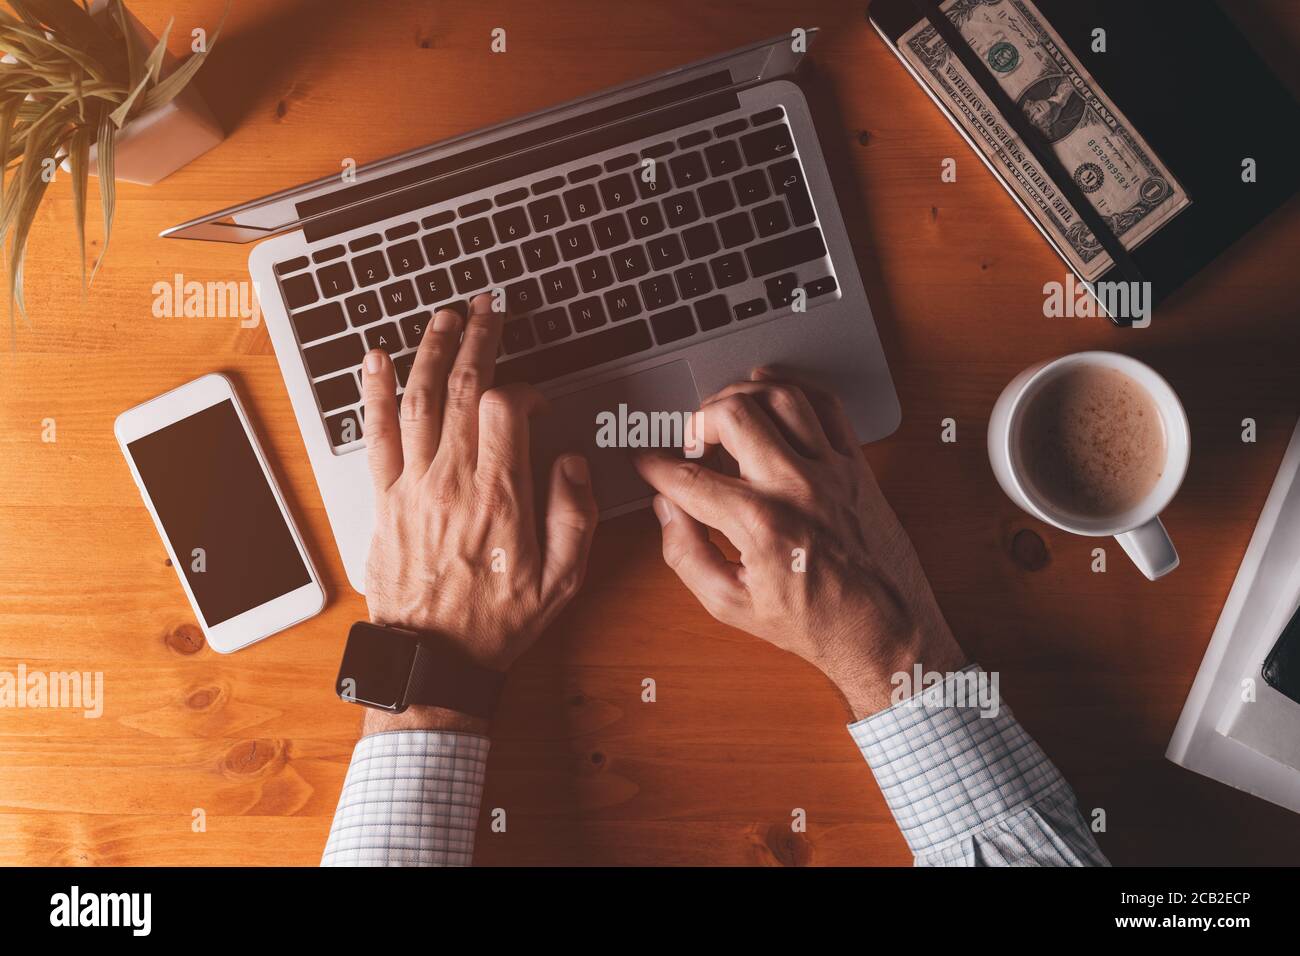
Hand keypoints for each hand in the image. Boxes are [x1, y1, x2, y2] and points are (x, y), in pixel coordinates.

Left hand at [359, 294, 597, 733]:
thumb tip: (569, 462)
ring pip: (418, 400)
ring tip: (444, 317)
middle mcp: (451, 481)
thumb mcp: (561, 581)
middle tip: (487, 308)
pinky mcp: (385, 500)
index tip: (534, 400)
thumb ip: (574, 515)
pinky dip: (374, 393)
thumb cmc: (497, 623)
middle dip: (477, 340)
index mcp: (500, 497)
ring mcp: (412, 487)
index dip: (522, 390)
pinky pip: (375, 435)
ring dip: (431, 351)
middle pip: (460, 389)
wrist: (432, 660)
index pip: (504, 409)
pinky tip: (376, 360)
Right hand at [633, 369, 964, 719]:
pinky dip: (795, 388)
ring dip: (743, 395)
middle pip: (732, 414)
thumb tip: (666, 510)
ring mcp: (831, 470)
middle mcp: (796, 487)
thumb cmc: (814, 623)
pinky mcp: (856, 465)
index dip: (655, 466)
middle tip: (690, 441)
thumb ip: (686, 553)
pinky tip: (772, 392)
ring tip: (726, 415)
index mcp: (759, 525)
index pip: (688, 477)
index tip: (646, 463)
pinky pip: (827, 405)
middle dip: (697, 420)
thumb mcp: (731, 604)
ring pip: (780, 396)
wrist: (885, 631)